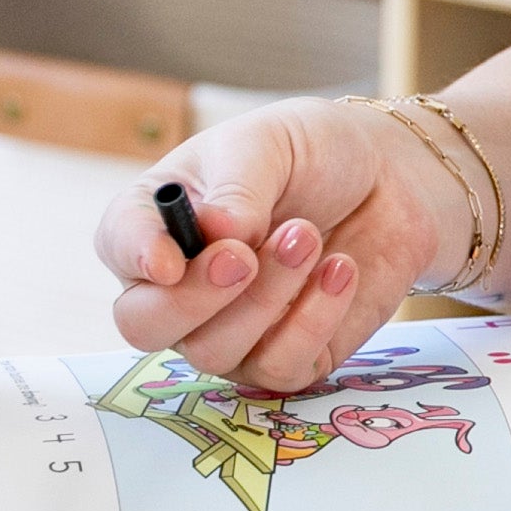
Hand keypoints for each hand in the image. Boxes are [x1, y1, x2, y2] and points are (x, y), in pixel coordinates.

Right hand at [94, 96, 459, 391]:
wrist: (391, 180)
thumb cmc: (313, 154)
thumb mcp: (271, 143)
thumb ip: (239, 185)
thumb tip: (218, 234)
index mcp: (159, 220)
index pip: (119, 246)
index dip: (135, 257)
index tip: (169, 260)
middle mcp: (180, 285)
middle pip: (144, 325)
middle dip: (192, 298)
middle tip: (243, 256)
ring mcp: (229, 330)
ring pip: (214, 350)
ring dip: (265, 297)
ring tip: (307, 236)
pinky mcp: (285, 358)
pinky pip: (278, 368)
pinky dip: (312, 319)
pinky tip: (340, 269)